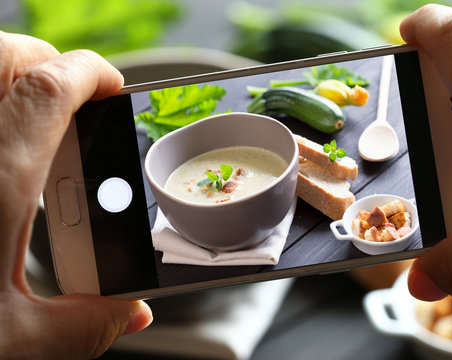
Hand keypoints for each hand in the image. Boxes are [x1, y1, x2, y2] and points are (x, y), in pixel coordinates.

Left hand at [0, 31, 151, 358]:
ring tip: (34, 119)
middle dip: (50, 64)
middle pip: (6, 57)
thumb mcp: (11, 341)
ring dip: (11, 78)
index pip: (48, 91)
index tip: (113, 86)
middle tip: (74, 99)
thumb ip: (83, 326)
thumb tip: (132, 314)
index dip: (91, 73)